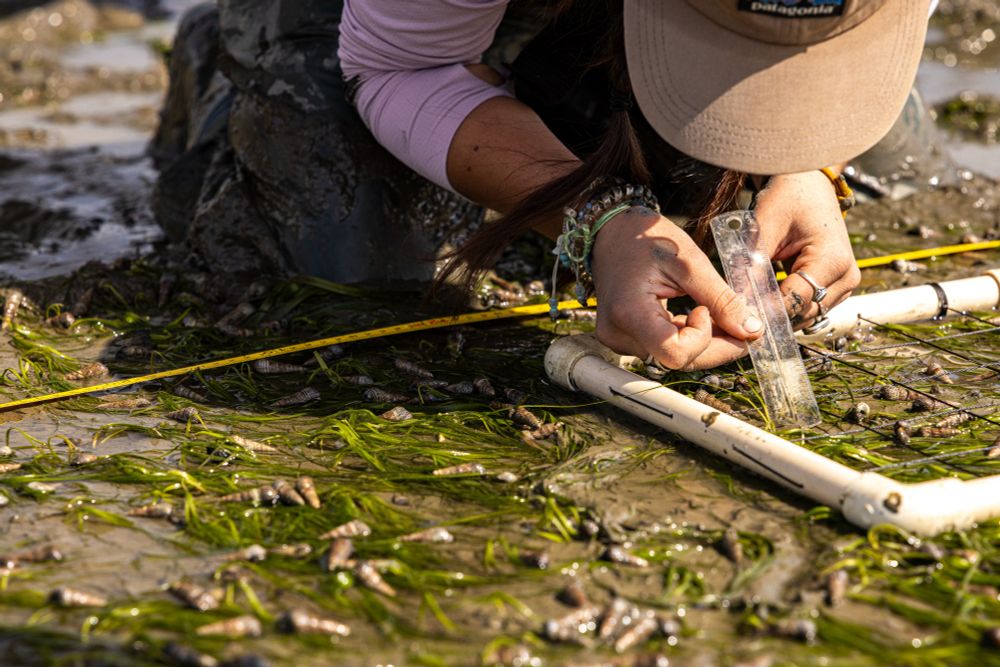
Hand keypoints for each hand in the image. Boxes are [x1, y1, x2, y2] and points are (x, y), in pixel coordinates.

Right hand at [591, 207, 763, 370]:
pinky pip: (664, 349)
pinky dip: (688, 338)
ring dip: (705, 343)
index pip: (674, 354)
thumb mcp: (689, 262)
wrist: (612, 232)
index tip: (706, 310)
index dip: (702, 339)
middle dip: (716, 346)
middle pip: (678, 360)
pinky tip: (701, 317)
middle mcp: (619, 333)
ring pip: (674, 358)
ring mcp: (619, 338)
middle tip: (743, 326)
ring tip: (723, 316)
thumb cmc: (645, 238)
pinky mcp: (626, 337)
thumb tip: (751, 330)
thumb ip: (721, 299)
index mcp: (629, 312)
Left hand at [753, 171, 860, 327]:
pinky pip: (810, 306)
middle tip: (739, 312)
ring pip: (807, 314)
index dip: (767, 310)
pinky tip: (766, 297)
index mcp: (832, 260)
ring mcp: (845, 283)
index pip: (796, 300)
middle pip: (803, 312)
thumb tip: (739, 301)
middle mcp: (846, 276)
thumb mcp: (764, 228)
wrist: (808, 184)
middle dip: (772, 314)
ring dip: (780, 312)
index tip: (740, 314)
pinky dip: (788, 305)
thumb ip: (752, 266)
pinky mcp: (838, 286)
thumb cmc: (787, 198)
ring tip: (751, 303)